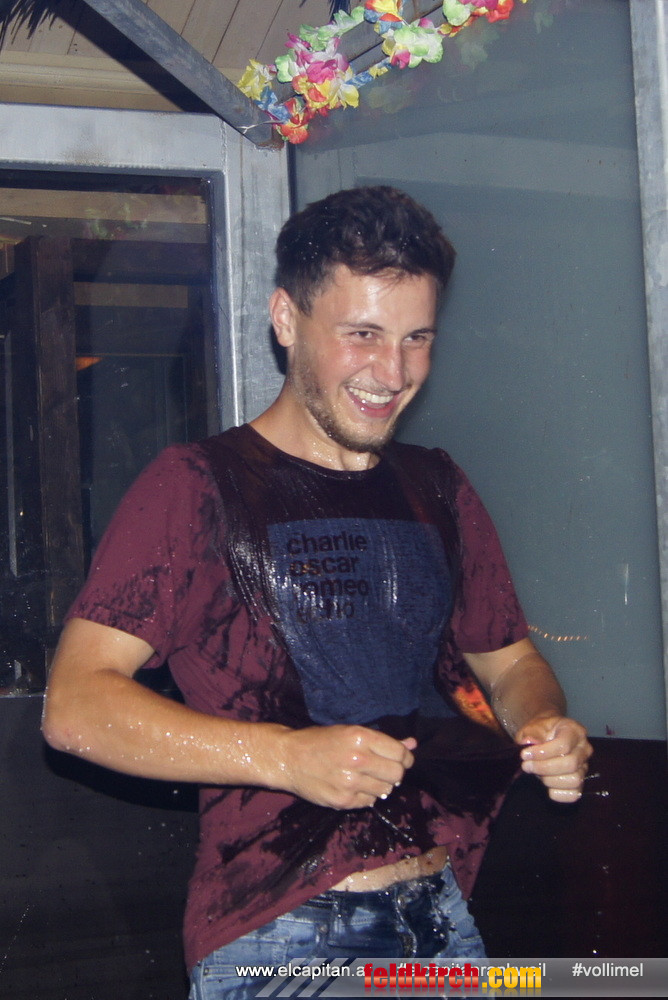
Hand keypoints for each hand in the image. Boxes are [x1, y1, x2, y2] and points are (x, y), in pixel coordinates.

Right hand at [275, 724, 415, 809]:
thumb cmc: (319, 741)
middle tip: (385, 769)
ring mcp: (349, 782)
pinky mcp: (342, 801)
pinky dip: (366, 796)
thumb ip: (383, 741)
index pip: (399, 753)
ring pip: (385, 790)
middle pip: (397, 773)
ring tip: (366, 777)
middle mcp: (357, 759)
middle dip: (395, 772)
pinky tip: (354, 787)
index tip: (402, 759)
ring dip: (381, 785)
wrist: (288, 758)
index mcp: (360, 737)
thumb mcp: (350, 732)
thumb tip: (412, 744)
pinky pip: (369, 802)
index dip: (405, 757)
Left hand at [516, 714, 591, 802]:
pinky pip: (573, 795)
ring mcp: (584, 767)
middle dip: (544, 767)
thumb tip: (528, 742)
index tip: (524, 755)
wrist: (543, 738)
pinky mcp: (579, 783)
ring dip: (550, 780)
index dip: (543, 753)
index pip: (563, 745)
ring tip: (537, 773)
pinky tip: (546, 783)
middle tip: (526, 765)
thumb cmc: (540, 732)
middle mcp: (584, 749)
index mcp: (574, 730)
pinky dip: (557, 793)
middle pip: (570, 764)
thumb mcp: (533, 726)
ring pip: (574, 780)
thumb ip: (531, 733)